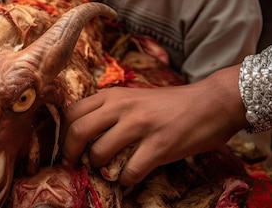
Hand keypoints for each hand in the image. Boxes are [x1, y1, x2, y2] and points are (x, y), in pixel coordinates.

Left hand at [62, 65, 247, 185]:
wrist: (211, 103)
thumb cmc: (169, 104)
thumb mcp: (132, 97)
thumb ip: (109, 111)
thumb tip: (83, 135)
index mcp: (112, 95)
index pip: (72, 112)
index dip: (63, 134)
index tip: (66, 149)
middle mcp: (121, 107)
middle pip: (77, 130)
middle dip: (69, 153)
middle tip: (74, 164)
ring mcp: (140, 125)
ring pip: (99, 152)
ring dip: (99, 168)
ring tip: (107, 170)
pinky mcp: (159, 145)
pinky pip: (130, 171)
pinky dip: (125, 180)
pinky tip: (130, 178)